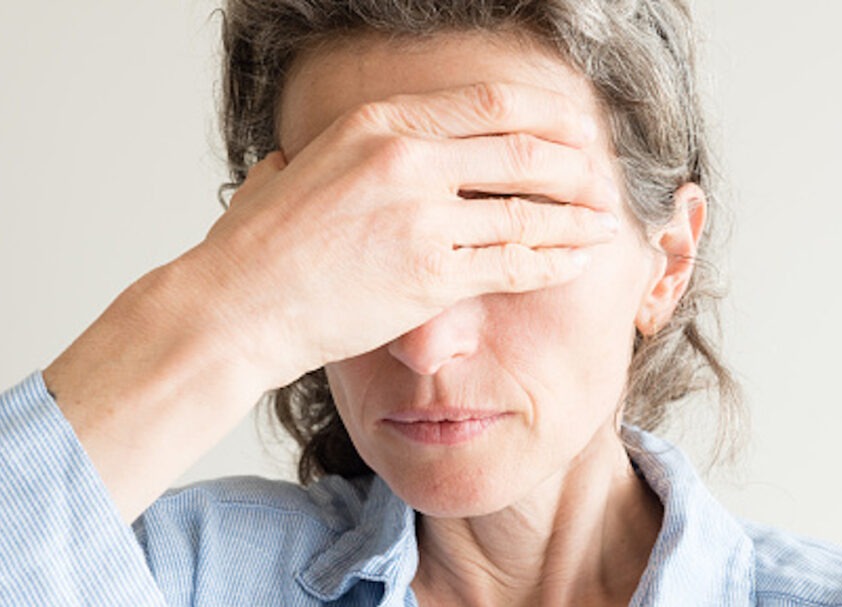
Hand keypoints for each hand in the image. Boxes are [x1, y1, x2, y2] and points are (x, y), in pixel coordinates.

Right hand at [192, 82, 619, 389]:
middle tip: (602, 177)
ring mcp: (421, 218)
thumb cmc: (256, 246)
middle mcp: (407, 159)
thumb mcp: (294, 170)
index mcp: (379, 123)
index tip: (574, 128)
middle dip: (575, 165)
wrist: (236, 307)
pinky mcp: (430, 276)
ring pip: (528, 210)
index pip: (489, 103)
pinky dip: (554, 263)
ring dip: (576, 218)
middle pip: (522, 151)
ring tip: (605, 223)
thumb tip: (307, 154)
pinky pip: (514, 264)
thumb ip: (325, 153)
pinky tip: (577, 263)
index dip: (546, 116)